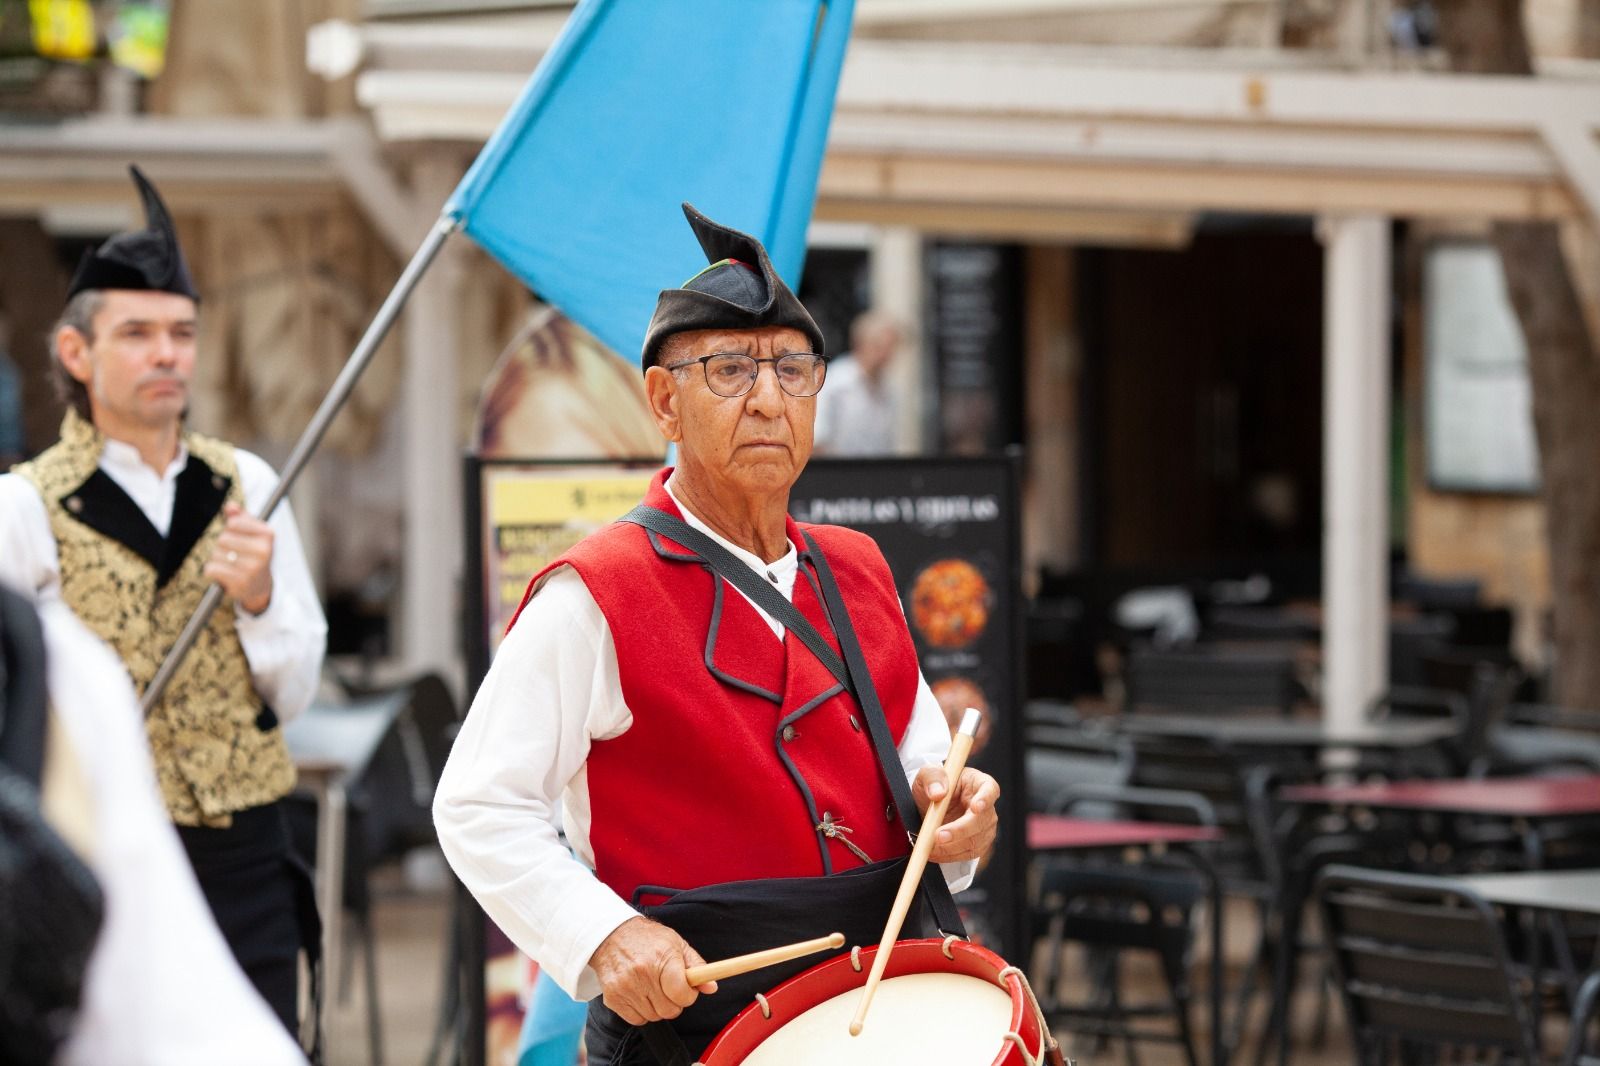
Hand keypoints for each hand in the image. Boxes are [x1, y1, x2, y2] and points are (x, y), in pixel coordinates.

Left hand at [204, 502, 273, 613]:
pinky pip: (212, 568)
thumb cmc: (254, 555)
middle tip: (233, 553)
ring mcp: (252, 567)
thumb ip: (241, 517)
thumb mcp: (253, 533)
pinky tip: (223, 573)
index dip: (230, 528)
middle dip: (222, 545)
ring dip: (217, 559)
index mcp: (268, 534)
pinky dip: (212, 571)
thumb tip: (230, 506)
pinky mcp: (240, 581)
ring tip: (230, 564)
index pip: (234, 523)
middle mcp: (263, 551)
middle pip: (223, 538)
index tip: (238, 536)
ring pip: (216, 554)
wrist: (261, 585)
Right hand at [588, 917, 717, 1025]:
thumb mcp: (676, 944)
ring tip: (653, 988)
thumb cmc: (647, 939)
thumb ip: (696, 966)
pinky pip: (637, 1020)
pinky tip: (640, 994)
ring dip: (657, 1007)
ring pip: (654, 1017)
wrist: (611, 935)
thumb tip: (711, 987)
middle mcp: (642, 973)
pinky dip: (642, 1012)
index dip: (688, 996)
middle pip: (669, 1010)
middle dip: (674, 1003)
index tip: (686, 990)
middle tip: (669, 989)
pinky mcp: (613, 998)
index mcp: (662, 958)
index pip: (681, 994)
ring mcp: (626, 987)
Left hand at [912, 765, 999, 863]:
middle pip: (982, 821)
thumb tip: (938, 793)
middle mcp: (986, 806)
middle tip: (938, 836)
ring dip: (951, 847)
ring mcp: (984, 826)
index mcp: (978, 783)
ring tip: (930, 847)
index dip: (985, 799)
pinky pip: (968, 854)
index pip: (990, 789)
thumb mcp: (927, 774)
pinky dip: (950, 855)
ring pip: (975, 841)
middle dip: (960, 831)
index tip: (974, 808)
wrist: (929, 805)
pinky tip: (935, 853)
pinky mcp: (977, 843)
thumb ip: (932, 778)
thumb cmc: (933, 785)